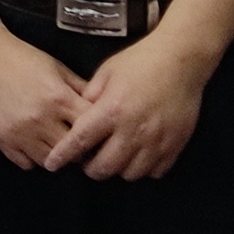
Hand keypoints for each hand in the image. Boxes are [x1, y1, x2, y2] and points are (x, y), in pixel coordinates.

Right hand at [0, 27, 89, 167]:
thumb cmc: (20, 57)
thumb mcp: (55, 66)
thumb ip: (79, 87)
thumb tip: (101, 105)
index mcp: (58, 98)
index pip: (90, 128)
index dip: (95, 131)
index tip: (95, 131)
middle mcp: (40, 119)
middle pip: (71, 151)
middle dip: (77, 148)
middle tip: (75, 141)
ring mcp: (20, 132)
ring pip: (50, 161)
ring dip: (55, 154)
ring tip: (53, 142)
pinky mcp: (2, 139)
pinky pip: (26, 163)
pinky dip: (32, 157)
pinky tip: (33, 142)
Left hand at [46, 30, 213, 180]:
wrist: (181, 59)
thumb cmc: (140, 61)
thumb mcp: (107, 72)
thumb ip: (89, 96)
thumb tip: (76, 114)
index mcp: (111, 110)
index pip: (80, 141)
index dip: (63, 155)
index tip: (52, 164)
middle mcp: (133, 130)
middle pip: (104, 168)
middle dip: (91, 168)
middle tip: (89, 160)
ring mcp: (156, 141)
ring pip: (129, 174)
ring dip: (118, 169)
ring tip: (115, 156)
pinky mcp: (175, 145)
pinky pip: (155, 172)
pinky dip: (144, 168)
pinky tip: (139, 155)